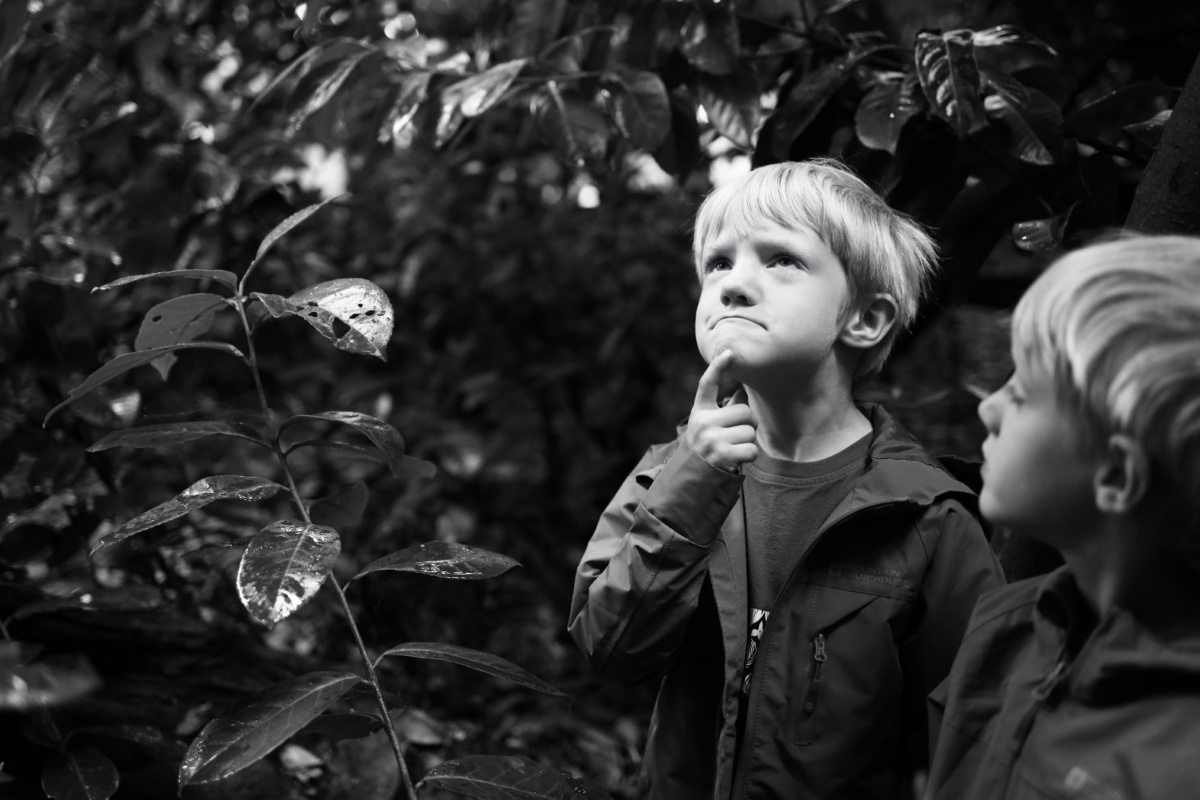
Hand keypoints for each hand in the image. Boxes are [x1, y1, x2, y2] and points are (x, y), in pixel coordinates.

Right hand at [685, 350, 757, 472]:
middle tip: (735, 435)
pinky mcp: (722, 455)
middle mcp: (703, 423)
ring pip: (750, 431)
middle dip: (747, 424)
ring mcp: (712, 439)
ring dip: (747, 441)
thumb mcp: (710, 425)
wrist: (692, 478)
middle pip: (744, 412)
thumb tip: (744, 390)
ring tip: (732, 448)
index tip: (729, 352)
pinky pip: (751, 449)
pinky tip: (736, 459)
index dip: (719, 366)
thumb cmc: (707, 447)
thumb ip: (725, 409)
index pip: (708, 384)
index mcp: (700, 412)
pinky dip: (749, 455)